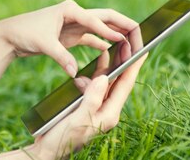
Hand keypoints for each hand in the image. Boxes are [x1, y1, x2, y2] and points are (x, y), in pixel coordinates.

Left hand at [0, 0, 137, 76]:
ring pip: (103, 28)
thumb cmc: (25, 33)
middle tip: (141, 38)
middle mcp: (76, 14)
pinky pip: (93, 39)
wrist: (9, 35)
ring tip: (132, 48)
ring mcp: (75, 24)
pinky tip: (114, 54)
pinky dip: (104, 45)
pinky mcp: (71, 35)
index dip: (111, 31)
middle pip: (107, 18)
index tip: (125, 41)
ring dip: (117, 37)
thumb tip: (75, 74)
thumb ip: (61, 57)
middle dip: (124, 27)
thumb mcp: (43, 44)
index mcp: (70, 9)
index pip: (97, 19)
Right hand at [28, 54, 146, 159]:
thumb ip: (92, 99)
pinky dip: (93, 74)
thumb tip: (104, 78)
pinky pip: (93, 86)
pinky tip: (91, 67)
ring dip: (107, 66)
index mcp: (109, 114)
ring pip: (106, 81)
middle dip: (123, 61)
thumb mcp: (79, 119)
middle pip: (118, 81)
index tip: (142, 49)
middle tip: (128, 41)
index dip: (133, 66)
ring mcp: (96, 107)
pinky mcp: (85, 105)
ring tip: (111, 48)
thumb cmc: (62, 138)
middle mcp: (106, 110)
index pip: (125, 85)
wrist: (47, 150)